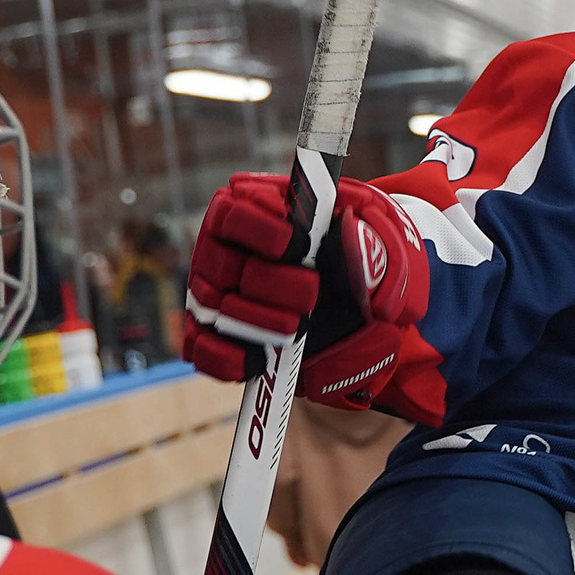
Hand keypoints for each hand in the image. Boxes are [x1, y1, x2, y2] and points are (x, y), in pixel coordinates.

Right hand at [182, 173, 425, 408]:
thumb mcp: (371, 238)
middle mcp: (221, 250)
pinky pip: (204, 350)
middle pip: (225, 266)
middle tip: (311, 294)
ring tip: (297, 329)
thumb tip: (351, 234)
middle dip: (272, 285)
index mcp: (251, 212)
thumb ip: (366, 234)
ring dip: (260, 323)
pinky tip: (260, 362)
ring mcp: (210, 293)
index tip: (301, 245)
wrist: (355, 305)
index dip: (262, 230)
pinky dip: (229, 360)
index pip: (233, 215)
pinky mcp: (212, 335)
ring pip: (217, 308)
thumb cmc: (355, 259)